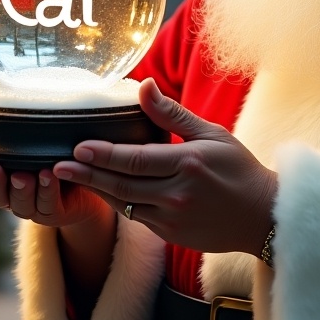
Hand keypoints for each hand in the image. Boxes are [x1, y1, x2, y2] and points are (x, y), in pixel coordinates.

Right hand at [0, 62, 110, 230]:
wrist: (89, 180)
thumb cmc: (48, 146)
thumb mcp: (27, 119)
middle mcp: (8, 186)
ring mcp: (28, 201)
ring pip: (15, 201)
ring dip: (17, 188)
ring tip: (22, 175)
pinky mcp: (52, 211)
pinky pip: (46, 205)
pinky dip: (46, 191)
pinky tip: (49, 176)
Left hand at [54, 77, 277, 257]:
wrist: (262, 216)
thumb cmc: (238, 169)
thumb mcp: (211, 134)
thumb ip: (173, 114)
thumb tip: (144, 85)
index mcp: (188, 164)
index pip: (136, 160)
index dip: (105, 154)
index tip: (78, 146)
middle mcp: (177, 194)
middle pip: (123, 184)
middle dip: (88, 173)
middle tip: (57, 164)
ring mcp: (172, 218)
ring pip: (124, 203)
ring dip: (96, 190)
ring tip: (68, 177)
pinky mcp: (170, 234)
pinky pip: (136, 216)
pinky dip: (117, 202)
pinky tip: (101, 190)